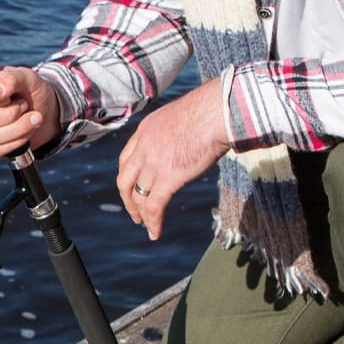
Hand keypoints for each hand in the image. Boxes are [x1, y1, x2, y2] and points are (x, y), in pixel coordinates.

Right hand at [0, 66, 60, 159]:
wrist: (43, 111)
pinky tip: (26, 133)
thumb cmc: (29, 90)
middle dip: (9, 115)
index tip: (9, 97)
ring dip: (17, 129)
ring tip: (32, 118)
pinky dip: (14, 143)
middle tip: (25, 105)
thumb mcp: (25, 77)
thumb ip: (8, 79)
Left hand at [115, 77, 229, 239]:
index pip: (126, 158)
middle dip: (127, 199)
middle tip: (134, 213)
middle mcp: (144, 146)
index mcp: (146, 130)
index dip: (128, 176)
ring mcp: (154, 162)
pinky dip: (153, 222)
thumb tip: (190, 143)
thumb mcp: (183, 118)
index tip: (133, 187)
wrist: (217, 110)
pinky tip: (155, 233)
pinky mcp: (168, 177)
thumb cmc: (212, 110)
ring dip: (141, 214)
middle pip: (125, 179)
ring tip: (146, 226)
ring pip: (138, 195)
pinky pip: (154, 206)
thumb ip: (177, 134)